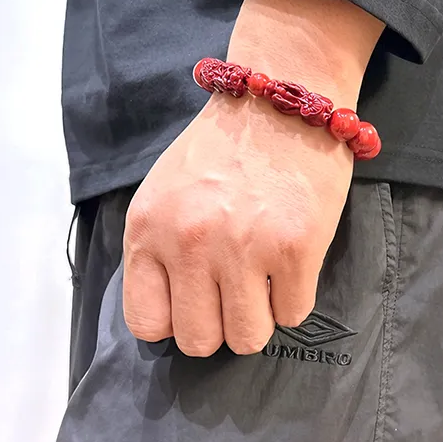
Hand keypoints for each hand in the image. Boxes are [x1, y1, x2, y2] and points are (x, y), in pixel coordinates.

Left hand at [122, 93, 352, 355]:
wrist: (278, 101)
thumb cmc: (222, 148)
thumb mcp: (163, 193)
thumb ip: (158, 249)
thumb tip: (172, 308)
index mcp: (149, 230)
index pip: (147, 323)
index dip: (175, 320)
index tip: (195, 302)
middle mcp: (190, 244)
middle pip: (199, 340)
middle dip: (220, 324)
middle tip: (234, 293)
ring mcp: (244, 249)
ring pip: (248, 338)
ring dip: (259, 316)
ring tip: (264, 282)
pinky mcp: (295, 248)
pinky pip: (293, 313)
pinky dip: (293, 297)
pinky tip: (290, 264)